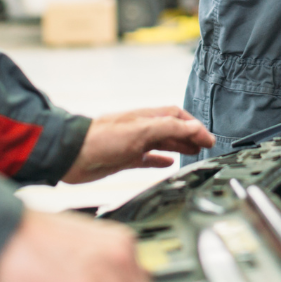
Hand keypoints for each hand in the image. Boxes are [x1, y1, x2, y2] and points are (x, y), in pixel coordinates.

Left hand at [64, 107, 215, 183]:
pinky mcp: (125, 159)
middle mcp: (141, 128)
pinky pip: (148, 158)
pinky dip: (160, 160)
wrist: (72, 155)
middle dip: (189, 136)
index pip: (177, 117)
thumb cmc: (103, 139)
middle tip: (205, 146)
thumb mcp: (142, 131)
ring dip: (179, 147)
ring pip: (162, 144)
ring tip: (193, 153)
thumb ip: (169, 129)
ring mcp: (133, 144)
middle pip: (172, 130)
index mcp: (147, 117)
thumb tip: (195, 129)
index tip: (208, 138)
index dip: (194, 126)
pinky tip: (168, 164)